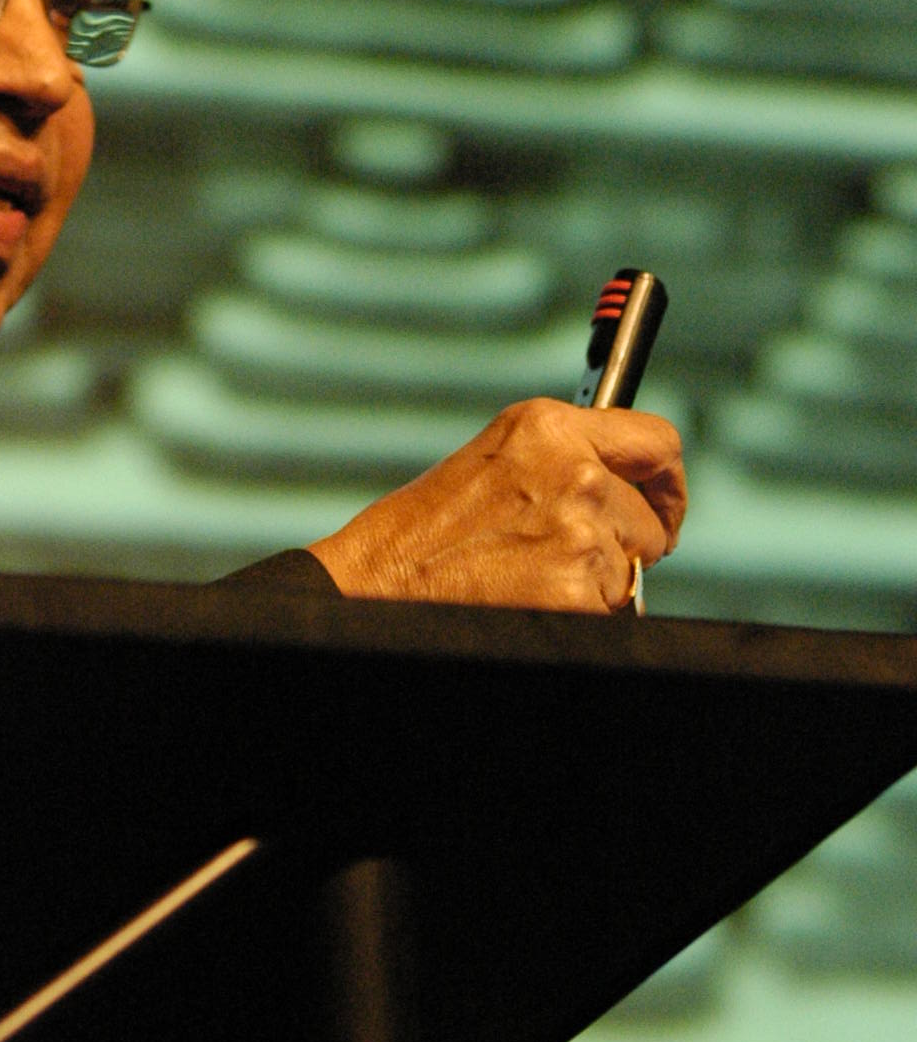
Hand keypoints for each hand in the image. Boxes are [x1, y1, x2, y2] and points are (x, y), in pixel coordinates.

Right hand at [306, 398, 686, 612]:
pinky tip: (530, 599)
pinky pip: (615, 610)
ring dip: (596, 583)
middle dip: (624, 545)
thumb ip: (567, 456)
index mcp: (549, 428)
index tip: (663, 503)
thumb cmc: (422, 530)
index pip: (656, 442)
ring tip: (528, 577)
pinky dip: (581, 614)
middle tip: (567, 558)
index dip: (667, 482)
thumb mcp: (497, 459)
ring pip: (633, 570)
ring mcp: (579, 534)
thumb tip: (630, 483)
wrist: (375, 582)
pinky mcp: (578, 592)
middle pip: (651, 519)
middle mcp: (574, 472)